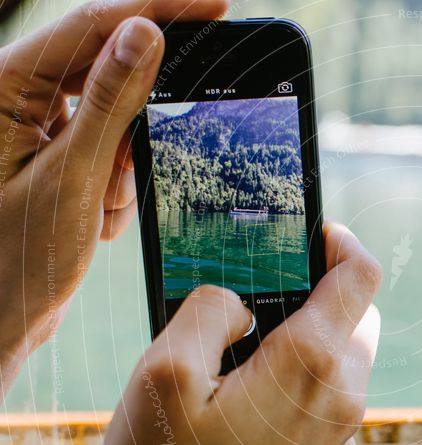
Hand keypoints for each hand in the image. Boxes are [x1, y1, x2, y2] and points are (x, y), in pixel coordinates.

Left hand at [0, 0, 228, 394]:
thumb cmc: (17, 259)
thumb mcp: (73, 178)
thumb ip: (112, 101)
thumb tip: (146, 31)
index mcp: (3, 86)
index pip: (92, 24)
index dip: (160, 8)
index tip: (217, 5)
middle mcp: (16, 99)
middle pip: (105, 74)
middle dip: (132, 126)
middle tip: (130, 165)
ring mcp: (35, 129)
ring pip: (114, 120)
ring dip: (121, 168)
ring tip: (98, 210)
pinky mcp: (52, 155)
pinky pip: (108, 151)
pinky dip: (115, 186)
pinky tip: (92, 221)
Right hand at [90, 223, 382, 444]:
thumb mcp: (162, 377)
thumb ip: (209, 313)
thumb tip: (241, 301)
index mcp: (309, 365)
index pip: (360, 277)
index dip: (340, 243)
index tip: (314, 234)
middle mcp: (340, 399)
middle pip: (357, 319)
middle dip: (322, 294)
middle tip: (266, 294)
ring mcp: (338, 436)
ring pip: (346, 360)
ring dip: (311, 340)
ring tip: (246, 351)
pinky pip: (330, 400)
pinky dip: (305, 380)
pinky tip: (251, 397)